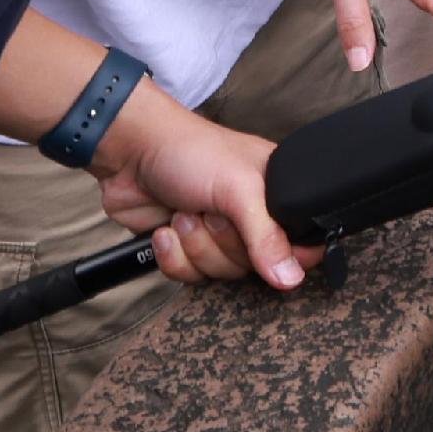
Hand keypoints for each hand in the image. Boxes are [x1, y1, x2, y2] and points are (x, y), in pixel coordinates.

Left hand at [89, 95, 305, 290]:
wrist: (130, 153)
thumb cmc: (192, 152)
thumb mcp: (239, 188)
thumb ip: (268, 235)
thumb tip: (292, 278)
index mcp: (278, 196)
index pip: (302, 246)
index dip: (286, 255)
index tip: (263, 244)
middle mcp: (252, 219)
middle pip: (256, 266)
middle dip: (224, 242)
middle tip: (210, 210)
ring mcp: (218, 235)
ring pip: (221, 273)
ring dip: (195, 244)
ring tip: (184, 212)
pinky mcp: (186, 248)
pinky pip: (190, 276)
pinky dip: (173, 255)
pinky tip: (165, 229)